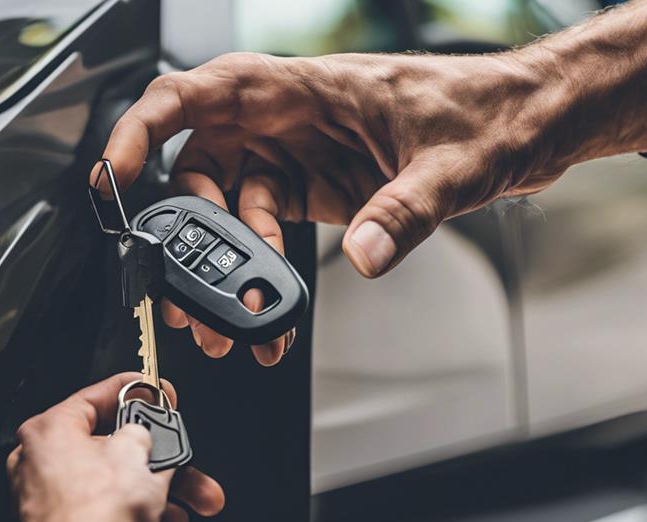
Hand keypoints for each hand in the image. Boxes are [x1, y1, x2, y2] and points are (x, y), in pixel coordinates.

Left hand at [7, 372, 224, 521]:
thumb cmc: (97, 512)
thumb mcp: (136, 450)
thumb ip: (142, 430)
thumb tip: (141, 434)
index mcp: (49, 430)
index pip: (96, 397)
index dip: (136, 391)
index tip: (158, 392)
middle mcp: (40, 462)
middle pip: (112, 446)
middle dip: (159, 455)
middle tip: (181, 452)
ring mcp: (50, 499)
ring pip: (116, 482)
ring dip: (159, 489)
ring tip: (193, 498)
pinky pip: (108, 509)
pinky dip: (139, 511)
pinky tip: (168, 521)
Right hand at [94, 0, 646, 364]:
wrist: (528, 123)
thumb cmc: (493, 113)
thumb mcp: (455, 166)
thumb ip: (405, 211)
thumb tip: (365, 255)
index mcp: (313, 88)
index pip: (207, 91)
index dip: (149, 123)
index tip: (118, 167)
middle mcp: (294, 118)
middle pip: (202, 154)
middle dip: (182, 216)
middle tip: (176, 271)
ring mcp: (301, 153)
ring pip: (228, 197)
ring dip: (220, 253)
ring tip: (226, 308)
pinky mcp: (315, 186)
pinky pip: (264, 222)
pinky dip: (258, 262)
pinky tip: (270, 298)